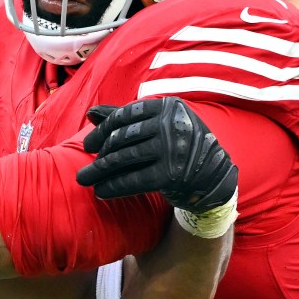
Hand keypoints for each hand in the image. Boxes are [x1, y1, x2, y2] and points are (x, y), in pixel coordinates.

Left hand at [76, 98, 238, 209]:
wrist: (214, 177)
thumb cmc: (179, 148)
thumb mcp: (160, 126)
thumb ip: (127, 118)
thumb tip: (91, 113)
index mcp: (168, 107)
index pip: (125, 116)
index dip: (102, 130)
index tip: (89, 145)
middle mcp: (171, 124)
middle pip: (123, 137)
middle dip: (100, 154)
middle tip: (86, 167)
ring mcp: (172, 149)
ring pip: (124, 158)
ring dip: (100, 171)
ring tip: (84, 179)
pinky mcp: (170, 175)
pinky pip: (133, 180)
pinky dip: (113, 186)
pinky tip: (101, 191)